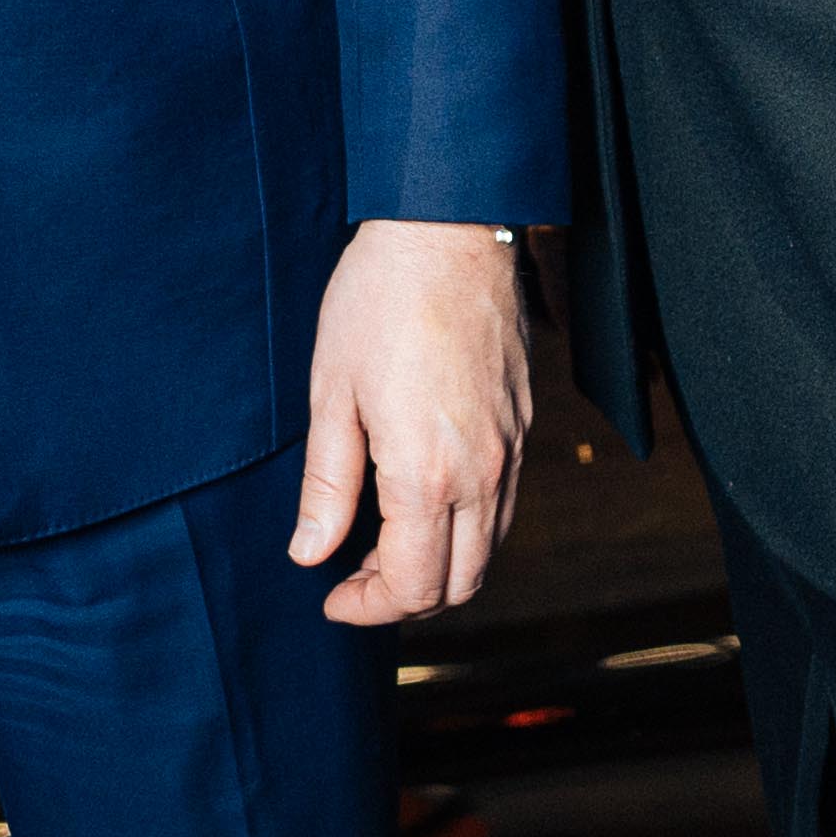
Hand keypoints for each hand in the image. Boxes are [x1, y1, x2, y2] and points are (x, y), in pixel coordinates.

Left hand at [289, 221, 531, 624]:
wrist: (448, 229)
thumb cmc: (377, 301)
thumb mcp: (330, 394)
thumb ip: (327, 485)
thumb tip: (312, 554)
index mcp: (427, 473)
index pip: (413, 585)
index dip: (369, 607)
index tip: (332, 598)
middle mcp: (482, 473)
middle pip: (460, 583)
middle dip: (406, 600)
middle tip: (354, 582)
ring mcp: (511, 449)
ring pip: (488, 548)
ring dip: (440, 566)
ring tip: (384, 546)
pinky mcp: (523, 423)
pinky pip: (504, 503)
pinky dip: (466, 527)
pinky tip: (423, 502)